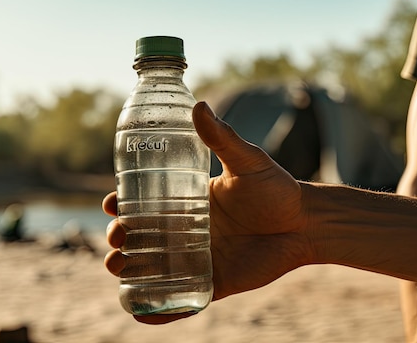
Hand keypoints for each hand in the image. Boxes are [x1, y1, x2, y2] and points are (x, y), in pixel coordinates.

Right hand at [104, 101, 313, 323]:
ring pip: (153, 268)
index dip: (121, 205)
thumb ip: (223, 138)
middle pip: (141, 237)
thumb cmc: (277, 189)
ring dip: (129, 271)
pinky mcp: (214, 283)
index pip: (144, 203)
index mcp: (187, 202)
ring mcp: (198, 258)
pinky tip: (138, 310)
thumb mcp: (247, 161)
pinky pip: (181, 299)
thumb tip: (200, 106)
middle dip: (120, 238)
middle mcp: (187, 230)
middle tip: (117, 237)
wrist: (306, 223)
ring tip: (117, 267)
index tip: (110, 203)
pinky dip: (158, 309)